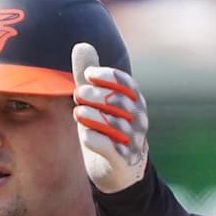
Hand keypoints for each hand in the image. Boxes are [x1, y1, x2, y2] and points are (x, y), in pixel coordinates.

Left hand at [71, 42, 148, 192]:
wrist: (119, 171)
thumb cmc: (107, 130)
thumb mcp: (97, 101)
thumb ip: (88, 77)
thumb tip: (81, 44)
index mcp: (134, 102)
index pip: (127, 85)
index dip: (108, 77)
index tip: (88, 74)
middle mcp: (138, 121)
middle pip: (121, 103)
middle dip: (98, 96)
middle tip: (78, 94)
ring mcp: (132, 142)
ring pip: (117, 126)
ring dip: (96, 117)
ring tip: (77, 113)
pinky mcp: (123, 161)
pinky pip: (111, 149)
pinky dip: (98, 141)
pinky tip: (84, 135)